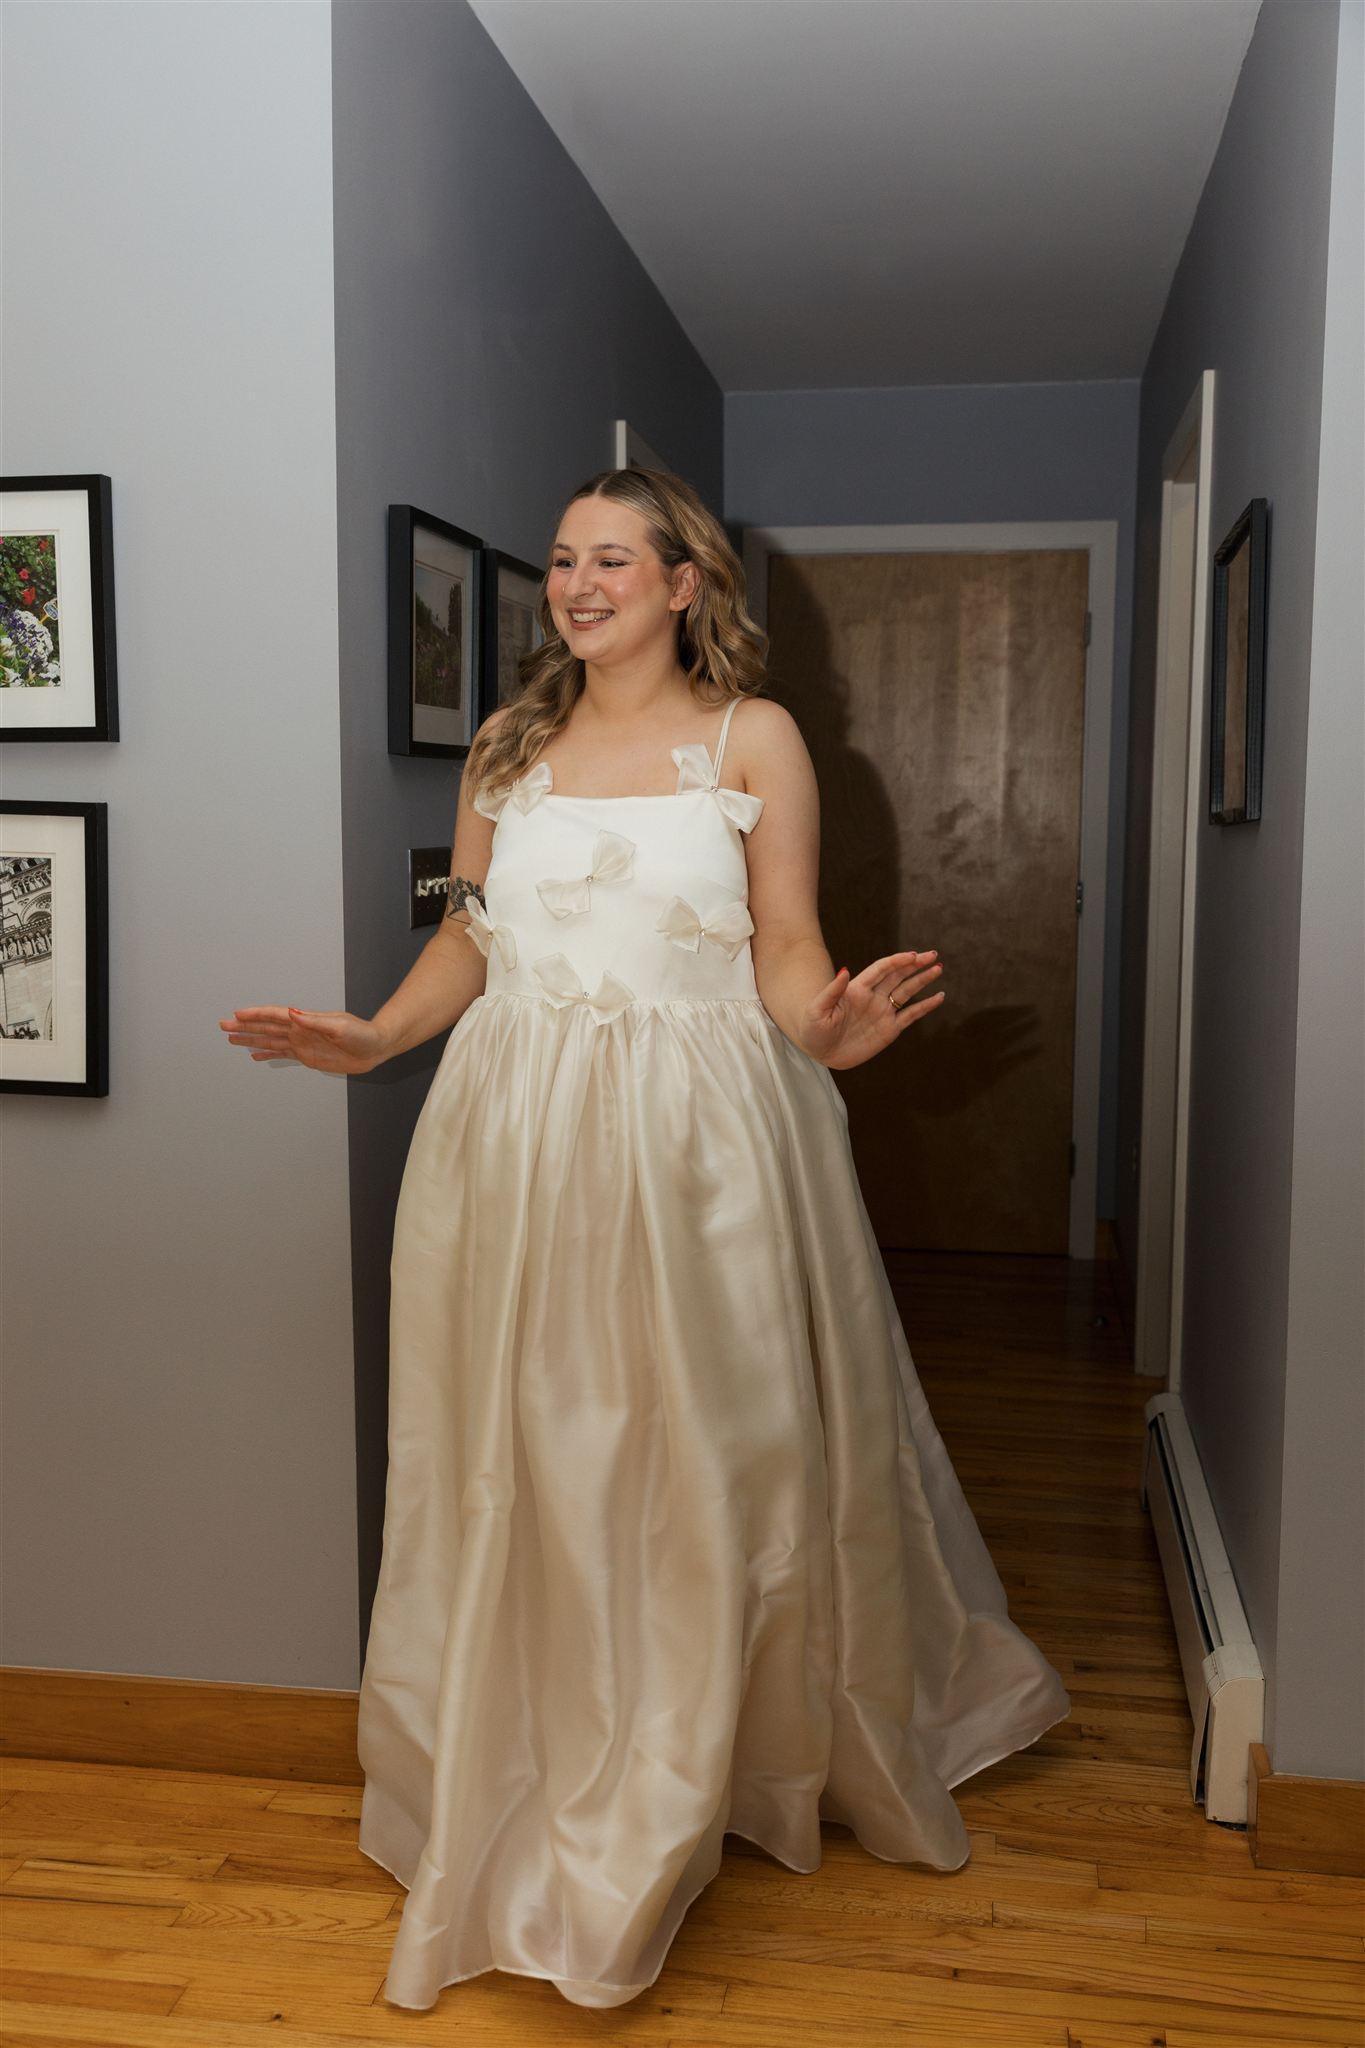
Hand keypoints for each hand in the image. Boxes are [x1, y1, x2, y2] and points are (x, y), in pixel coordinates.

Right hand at [218, 1004, 387, 1074]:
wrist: (375, 1047)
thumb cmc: (362, 1034)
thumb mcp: (339, 1027)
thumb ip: (314, 1021)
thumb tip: (293, 1013)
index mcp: (306, 1021)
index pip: (275, 1016)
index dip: (256, 1015)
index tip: (237, 1014)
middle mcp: (300, 1030)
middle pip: (266, 1027)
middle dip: (244, 1026)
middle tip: (223, 1025)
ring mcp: (302, 1042)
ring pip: (269, 1040)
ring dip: (250, 1039)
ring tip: (231, 1038)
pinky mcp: (307, 1055)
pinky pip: (281, 1054)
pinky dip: (267, 1054)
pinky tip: (254, 1055)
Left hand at [797, 951, 944, 1069]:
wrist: (819, 1052)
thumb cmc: (813, 1029)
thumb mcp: (817, 1009)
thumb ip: (832, 990)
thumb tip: (844, 970)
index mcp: (857, 989)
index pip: (881, 969)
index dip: (897, 961)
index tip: (913, 956)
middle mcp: (873, 997)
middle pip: (898, 976)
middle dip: (916, 965)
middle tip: (933, 955)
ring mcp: (882, 1012)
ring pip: (907, 992)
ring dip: (922, 980)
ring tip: (938, 969)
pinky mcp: (889, 1029)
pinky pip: (911, 1015)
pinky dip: (925, 1006)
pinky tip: (939, 997)